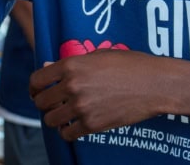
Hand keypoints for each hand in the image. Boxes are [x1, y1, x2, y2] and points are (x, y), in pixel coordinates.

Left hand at [29, 49, 168, 140]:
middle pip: (41, 101)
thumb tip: (47, 68)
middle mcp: (72, 86)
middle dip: (44, 103)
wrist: (155, 84)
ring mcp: (82, 106)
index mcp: (71, 65)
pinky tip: (73, 126)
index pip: (37, 80)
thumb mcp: (98, 56)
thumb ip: (71, 64)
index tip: (37, 91)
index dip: (34, 87)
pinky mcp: (93, 124)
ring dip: (54, 118)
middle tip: (52, 104)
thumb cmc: (130, 65)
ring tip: (63, 116)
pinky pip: (67, 134)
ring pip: (51, 120)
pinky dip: (67, 132)